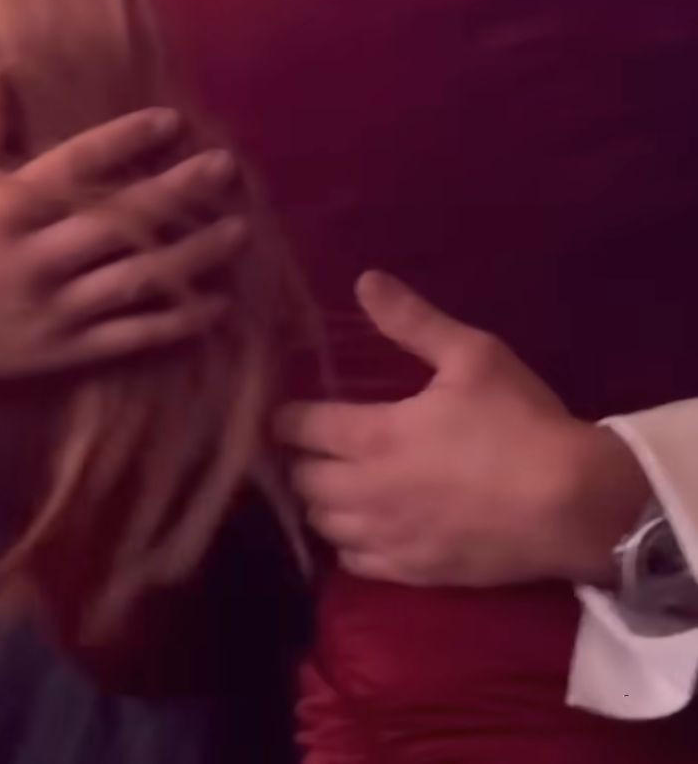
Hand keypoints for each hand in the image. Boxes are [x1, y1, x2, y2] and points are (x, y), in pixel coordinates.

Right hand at [0, 74, 246, 384]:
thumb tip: (1, 74)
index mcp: (5, 210)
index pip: (75, 167)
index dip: (125, 141)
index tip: (171, 121)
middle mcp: (35, 258)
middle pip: (120, 221)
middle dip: (177, 193)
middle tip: (227, 167)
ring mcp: (54, 309)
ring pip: (136, 279)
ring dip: (192, 256)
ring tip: (239, 232)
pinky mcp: (65, 351)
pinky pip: (130, 337)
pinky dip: (176, 324)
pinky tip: (217, 306)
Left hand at [276, 272, 648, 589]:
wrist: (572, 505)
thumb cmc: (520, 423)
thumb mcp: (472, 355)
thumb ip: (413, 320)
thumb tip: (364, 280)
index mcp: (375, 436)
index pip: (304, 428)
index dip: (285, 418)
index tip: (281, 411)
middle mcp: (369, 492)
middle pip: (305, 481)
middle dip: (300, 460)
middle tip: (308, 445)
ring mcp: (390, 538)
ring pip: (324, 526)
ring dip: (319, 503)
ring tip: (330, 484)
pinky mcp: (416, 573)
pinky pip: (356, 564)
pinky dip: (347, 543)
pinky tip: (359, 529)